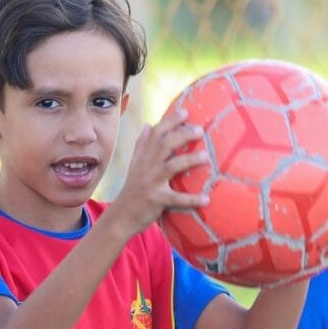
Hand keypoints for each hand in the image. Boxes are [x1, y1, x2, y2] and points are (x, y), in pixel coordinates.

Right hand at [111, 108, 209, 236]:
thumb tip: (149, 125)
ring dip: (189, 161)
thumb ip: (142, 145)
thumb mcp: (134, 165)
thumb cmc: (132, 190)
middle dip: (182, 135)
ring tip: (206, 157)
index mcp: (144, 157)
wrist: (121, 216)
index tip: (185, 112)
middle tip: (200, 130)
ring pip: (170, 167)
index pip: (156, 133)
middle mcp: (147, 167)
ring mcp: (151, 183)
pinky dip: (191, 199)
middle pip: (164, 145)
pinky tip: (206, 199)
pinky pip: (176, 199)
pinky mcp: (156, 200)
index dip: (170, 121)